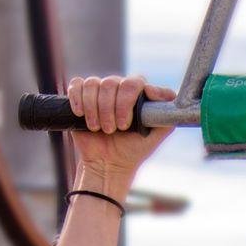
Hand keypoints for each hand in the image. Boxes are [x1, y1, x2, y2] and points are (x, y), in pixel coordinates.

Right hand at [67, 74, 175, 193]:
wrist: (108, 164)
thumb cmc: (133, 150)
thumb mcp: (156, 136)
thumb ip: (166, 116)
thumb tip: (167, 96)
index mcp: (138, 94)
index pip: (135, 82)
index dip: (128, 99)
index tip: (127, 122)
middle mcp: (120, 89)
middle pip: (112, 83)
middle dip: (111, 109)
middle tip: (113, 130)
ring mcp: (101, 92)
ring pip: (93, 84)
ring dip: (95, 109)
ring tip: (99, 128)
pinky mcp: (82, 96)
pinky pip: (77, 85)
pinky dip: (78, 99)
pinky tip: (81, 115)